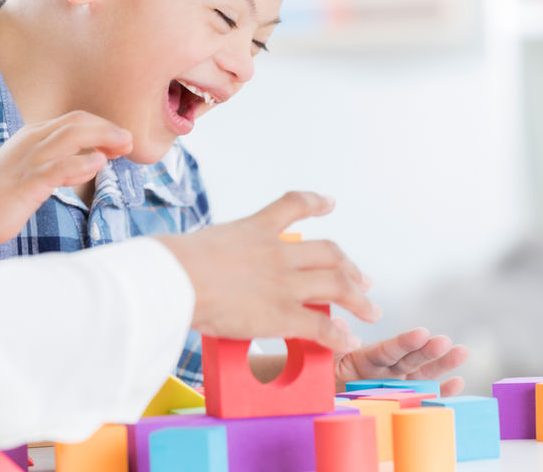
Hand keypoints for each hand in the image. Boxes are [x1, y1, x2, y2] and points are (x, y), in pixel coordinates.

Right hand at [0, 111, 131, 259]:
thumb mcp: (32, 173)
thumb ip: (59, 164)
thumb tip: (89, 162)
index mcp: (32, 137)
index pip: (75, 120)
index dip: (103, 127)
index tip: (122, 141)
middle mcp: (31, 142)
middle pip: (77, 122)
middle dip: (108, 129)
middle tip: (130, 142)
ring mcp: (28, 161)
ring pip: (70, 137)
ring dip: (102, 138)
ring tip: (123, 148)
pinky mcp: (25, 183)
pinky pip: (56, 167)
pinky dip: (80, 162)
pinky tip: (99, 163)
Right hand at [159, 191, 380, 351]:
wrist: (173, 278)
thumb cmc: (170, 264)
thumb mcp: (197, 245)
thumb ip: (210, 252)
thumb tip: (190, 259)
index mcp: (254, 230)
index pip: (292, 205)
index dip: (315, 202)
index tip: (330, 202)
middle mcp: (277, 252)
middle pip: (329, 252)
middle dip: (350, 266)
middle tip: (363, 278)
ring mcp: (283, 282)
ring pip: (336, 284)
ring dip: (359, 299)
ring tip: (371, 311)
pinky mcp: (282, 314)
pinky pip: (321, 325)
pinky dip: (339, 334)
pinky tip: (348, 340)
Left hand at [333, 325, 468, 394]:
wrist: (318, 394)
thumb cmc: (321, 372)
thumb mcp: (323, 356)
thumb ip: (334, 340)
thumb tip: (340, 324)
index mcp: (365, 357)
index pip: (387, 350)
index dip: (404, 342)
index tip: (422, 333)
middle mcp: (384, 369)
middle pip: (408, 360)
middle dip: (427, 351)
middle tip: (446, 342)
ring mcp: (393, 384)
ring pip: (420, 374)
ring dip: (441, 364)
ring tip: (461, 352)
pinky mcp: (398, 398)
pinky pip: (421, 396)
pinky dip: (440, 390)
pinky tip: (458, 382)